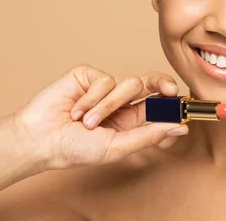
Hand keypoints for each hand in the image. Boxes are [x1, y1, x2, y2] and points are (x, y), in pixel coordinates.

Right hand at [6, 64, 187, 170]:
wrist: (41, 139)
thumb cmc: (75, 149)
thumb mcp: (117, 146)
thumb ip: (149, 135)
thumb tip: (181, 127)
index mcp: (131, 120)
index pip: (159, 106)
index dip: (173, 104)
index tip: (184, 108)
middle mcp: (121, 101)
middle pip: (152, 84)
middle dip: (163, 83)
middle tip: (169, 88)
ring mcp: (105, 87)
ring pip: (128, 84)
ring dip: (108, 106)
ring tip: (87, 123)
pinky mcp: (89, 76)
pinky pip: (105, 79)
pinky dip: (91, 98)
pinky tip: (76, 110)